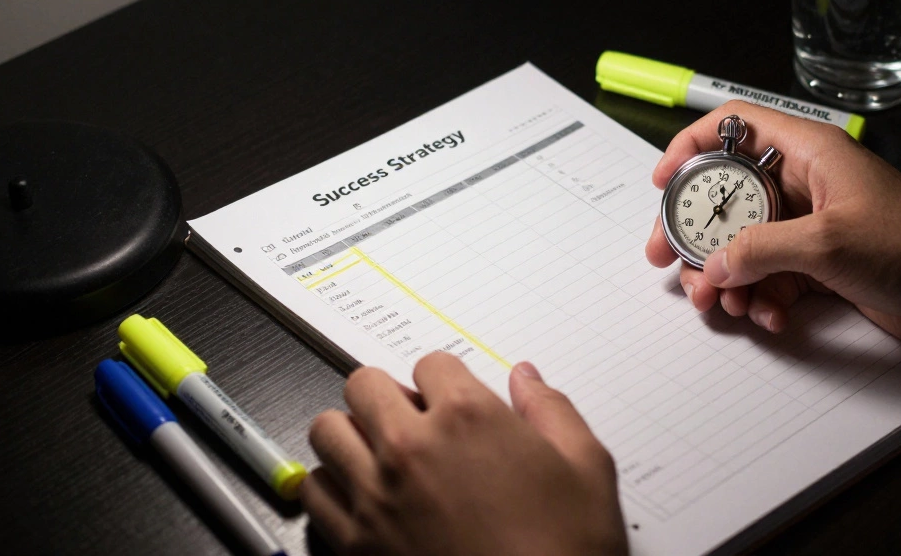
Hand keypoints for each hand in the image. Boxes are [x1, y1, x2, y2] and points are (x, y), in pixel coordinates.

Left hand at [302, 353, 628, 555]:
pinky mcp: (354, 542)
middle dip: (388, 396)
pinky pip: (313, 490)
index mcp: (470, 418)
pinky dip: (331, 486)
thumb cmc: (565, 550)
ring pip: (327, 430)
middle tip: (411, 419)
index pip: (432, 363)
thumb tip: (526, 379)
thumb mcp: (587, 469)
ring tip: (379, 453)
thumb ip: (552, 411)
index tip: (454, 403)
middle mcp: (412, 448)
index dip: (446, 382)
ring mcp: (376, 495)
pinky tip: (362, 496)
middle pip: (363, 383)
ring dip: (352, 434)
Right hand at [646, 100, 900, 348]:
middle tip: (670, 263)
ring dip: (726, 276)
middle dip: (697, 234)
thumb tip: (712, 264)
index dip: (691, 147)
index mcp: (809, 152)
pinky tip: (768, 316)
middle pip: (727, 196)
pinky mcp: (821, 264)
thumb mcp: (828, 243)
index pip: (734, 127)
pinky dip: (760, 297)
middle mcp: (806, 183)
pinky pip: (770, 276)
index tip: (663, 183)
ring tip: (722, 304)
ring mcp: (812, 225)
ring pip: (744, 244)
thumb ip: (760, 250)